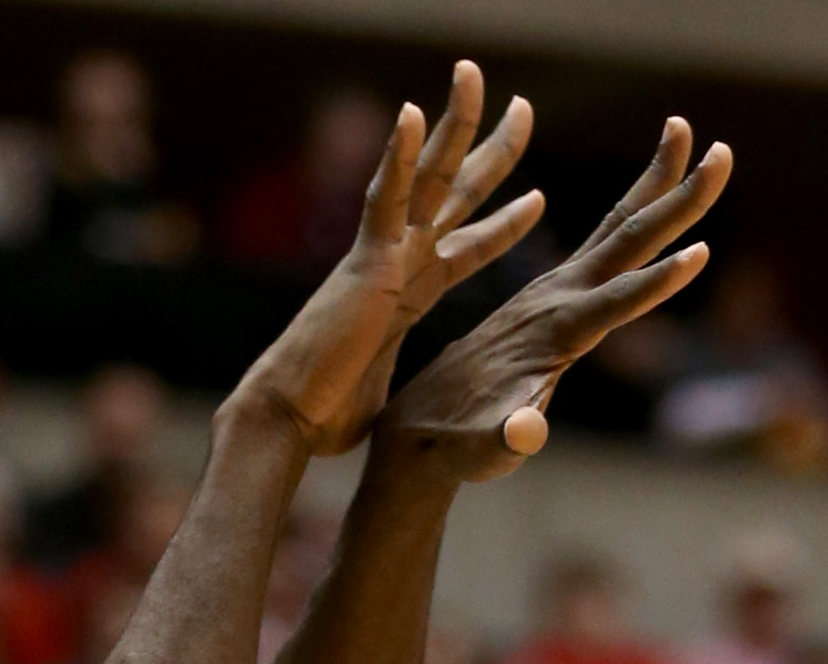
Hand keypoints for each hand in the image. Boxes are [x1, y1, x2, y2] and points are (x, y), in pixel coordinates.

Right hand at [238, 68, 544, 458]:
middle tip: (523, 106)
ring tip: (474, 74)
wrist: (292, 419)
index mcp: (407, 292)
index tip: (536, 200)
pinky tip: (412, 110)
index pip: (466, 247)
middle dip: (492, 150)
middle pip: (455, 193)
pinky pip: (383, 197)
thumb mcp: (389, 400)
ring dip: (452, 124)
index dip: (501, 225)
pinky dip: (397, 155)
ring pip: (426, 175)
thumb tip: (419, 425)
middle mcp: (398, 261)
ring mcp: (382, 254)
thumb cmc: (327, 419)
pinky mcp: (365, 261)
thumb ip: (408, 393)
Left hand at [380, 115, 731, 481]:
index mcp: (549, 333)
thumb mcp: (485, 451)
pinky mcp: (553, 298)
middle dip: (676, 199)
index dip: (656, 285)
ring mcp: (553, 295)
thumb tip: (526, 433)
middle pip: (625, 240)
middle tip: (723, 153)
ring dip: (659, 183)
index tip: (701, 252)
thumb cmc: (458, 449)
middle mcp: (554, 301)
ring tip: (688, 132)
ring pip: (617, 228)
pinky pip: (603, 245)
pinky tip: (656, 195)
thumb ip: (509, 437)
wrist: (418, 430)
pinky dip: (636, 215)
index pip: (612, 303)